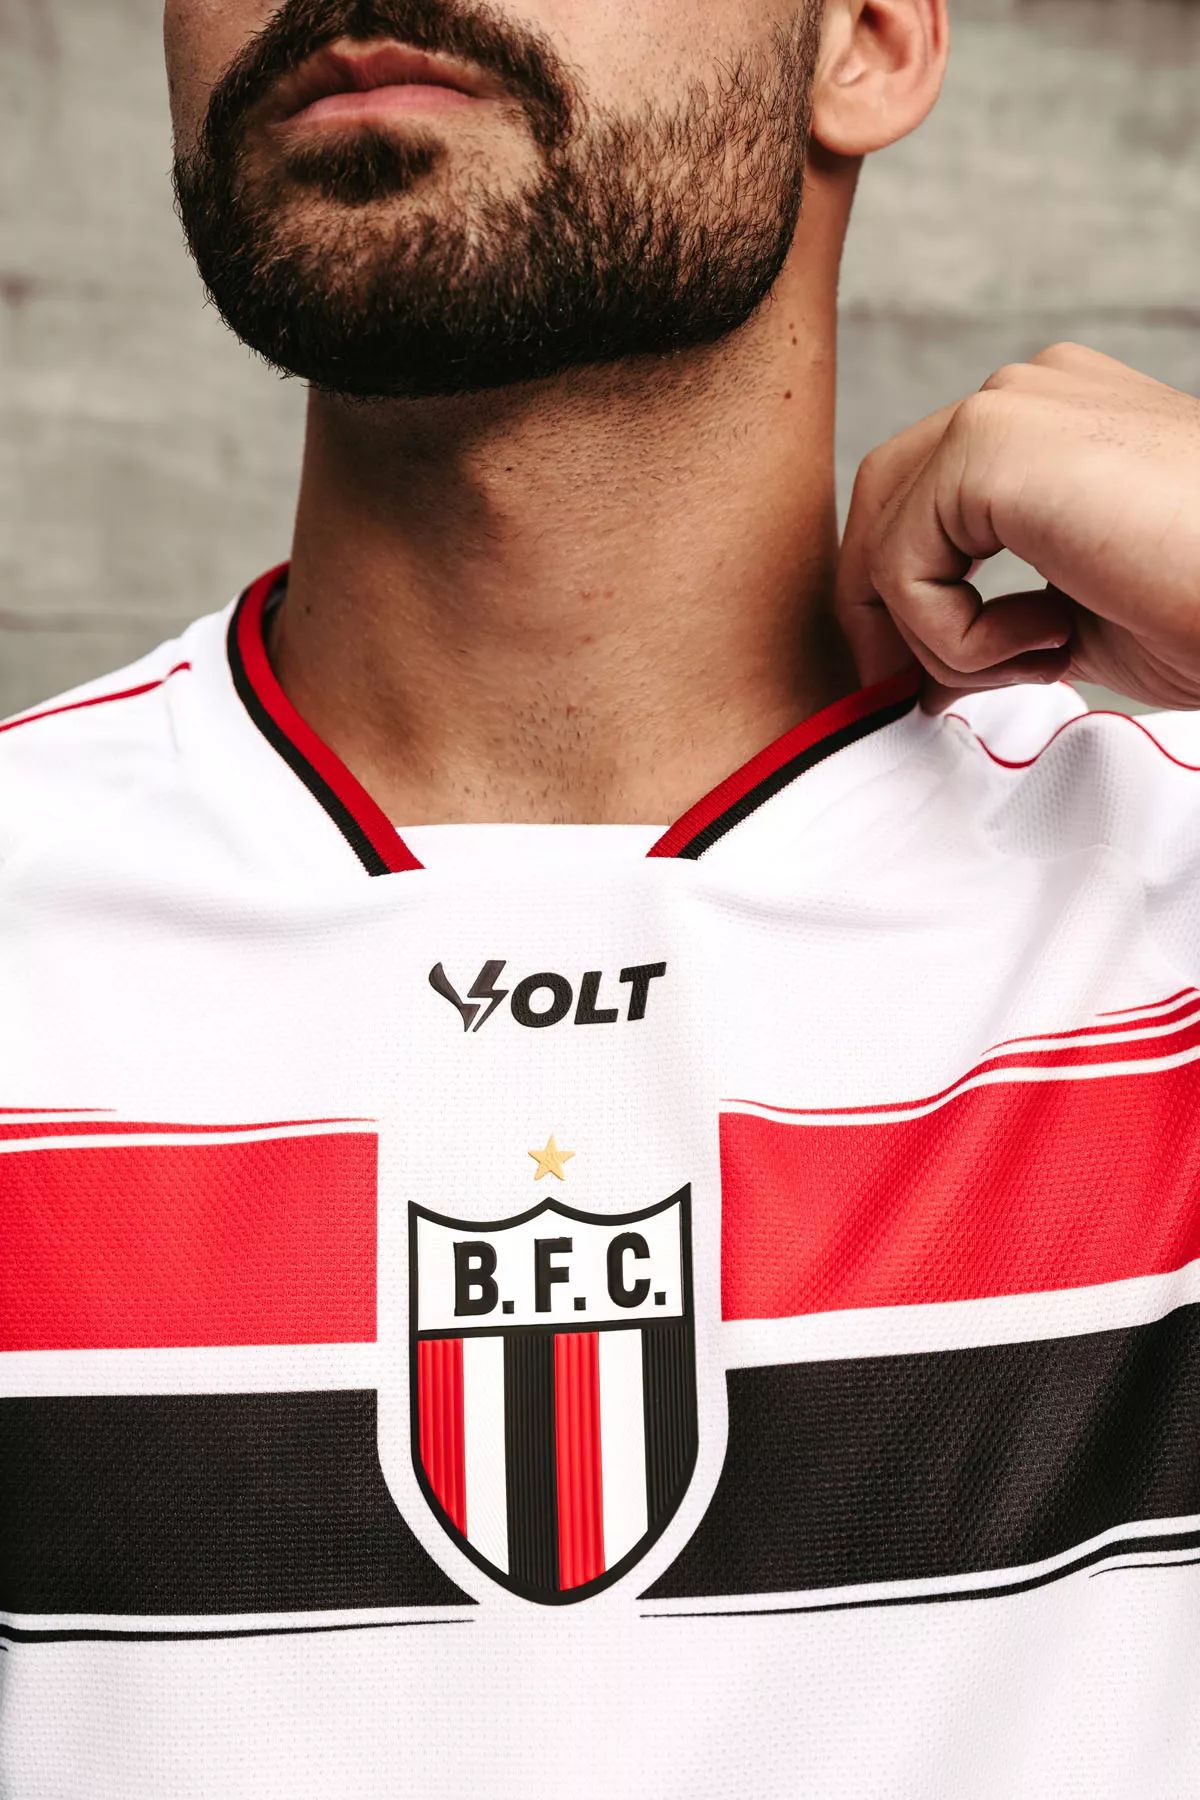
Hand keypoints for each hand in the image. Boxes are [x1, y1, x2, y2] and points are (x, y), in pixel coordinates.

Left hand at [835, 343, 1199, 711]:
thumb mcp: (1078, 621)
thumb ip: (993, 626)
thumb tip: (920, 675)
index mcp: (1054, 422)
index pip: (927, 497)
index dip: (907, 596)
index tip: (934, 681)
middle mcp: (1026, 394)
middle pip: (884, 501)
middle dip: (883, 611)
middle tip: (915, 693)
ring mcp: (1008, 407)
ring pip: (888, 539)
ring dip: (940, 638)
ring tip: (1038, 660)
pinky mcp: (990, 444)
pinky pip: (902, 565)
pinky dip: (953, 635)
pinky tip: (1048, 639)